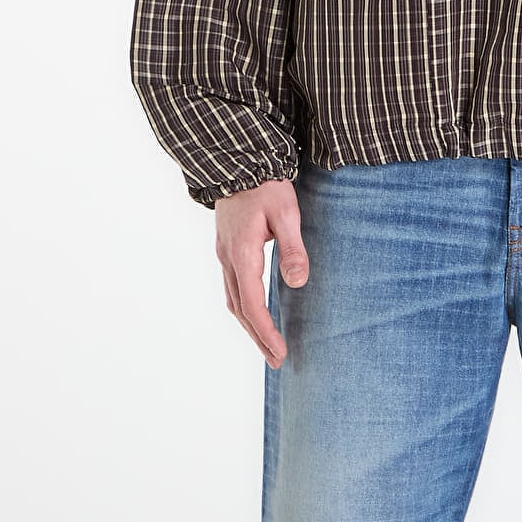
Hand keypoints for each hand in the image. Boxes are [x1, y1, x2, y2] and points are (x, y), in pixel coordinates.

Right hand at [215, 178, 310, 368]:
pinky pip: (233, 288)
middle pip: (240, 309)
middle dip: (258, 337)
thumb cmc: (266, 186)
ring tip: (267, 345)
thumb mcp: (286, 212)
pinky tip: (256, 313)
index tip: (280, 352)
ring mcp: (224, 255)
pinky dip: (244, 308)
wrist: (239, 162)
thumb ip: (292, 247)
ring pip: (234, 300)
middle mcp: (228, 259)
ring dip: (250, 325)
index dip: (266, 332)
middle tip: (277, 360)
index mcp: (242, 254)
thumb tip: (297, 282)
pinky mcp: (227, 249)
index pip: (253, 304)